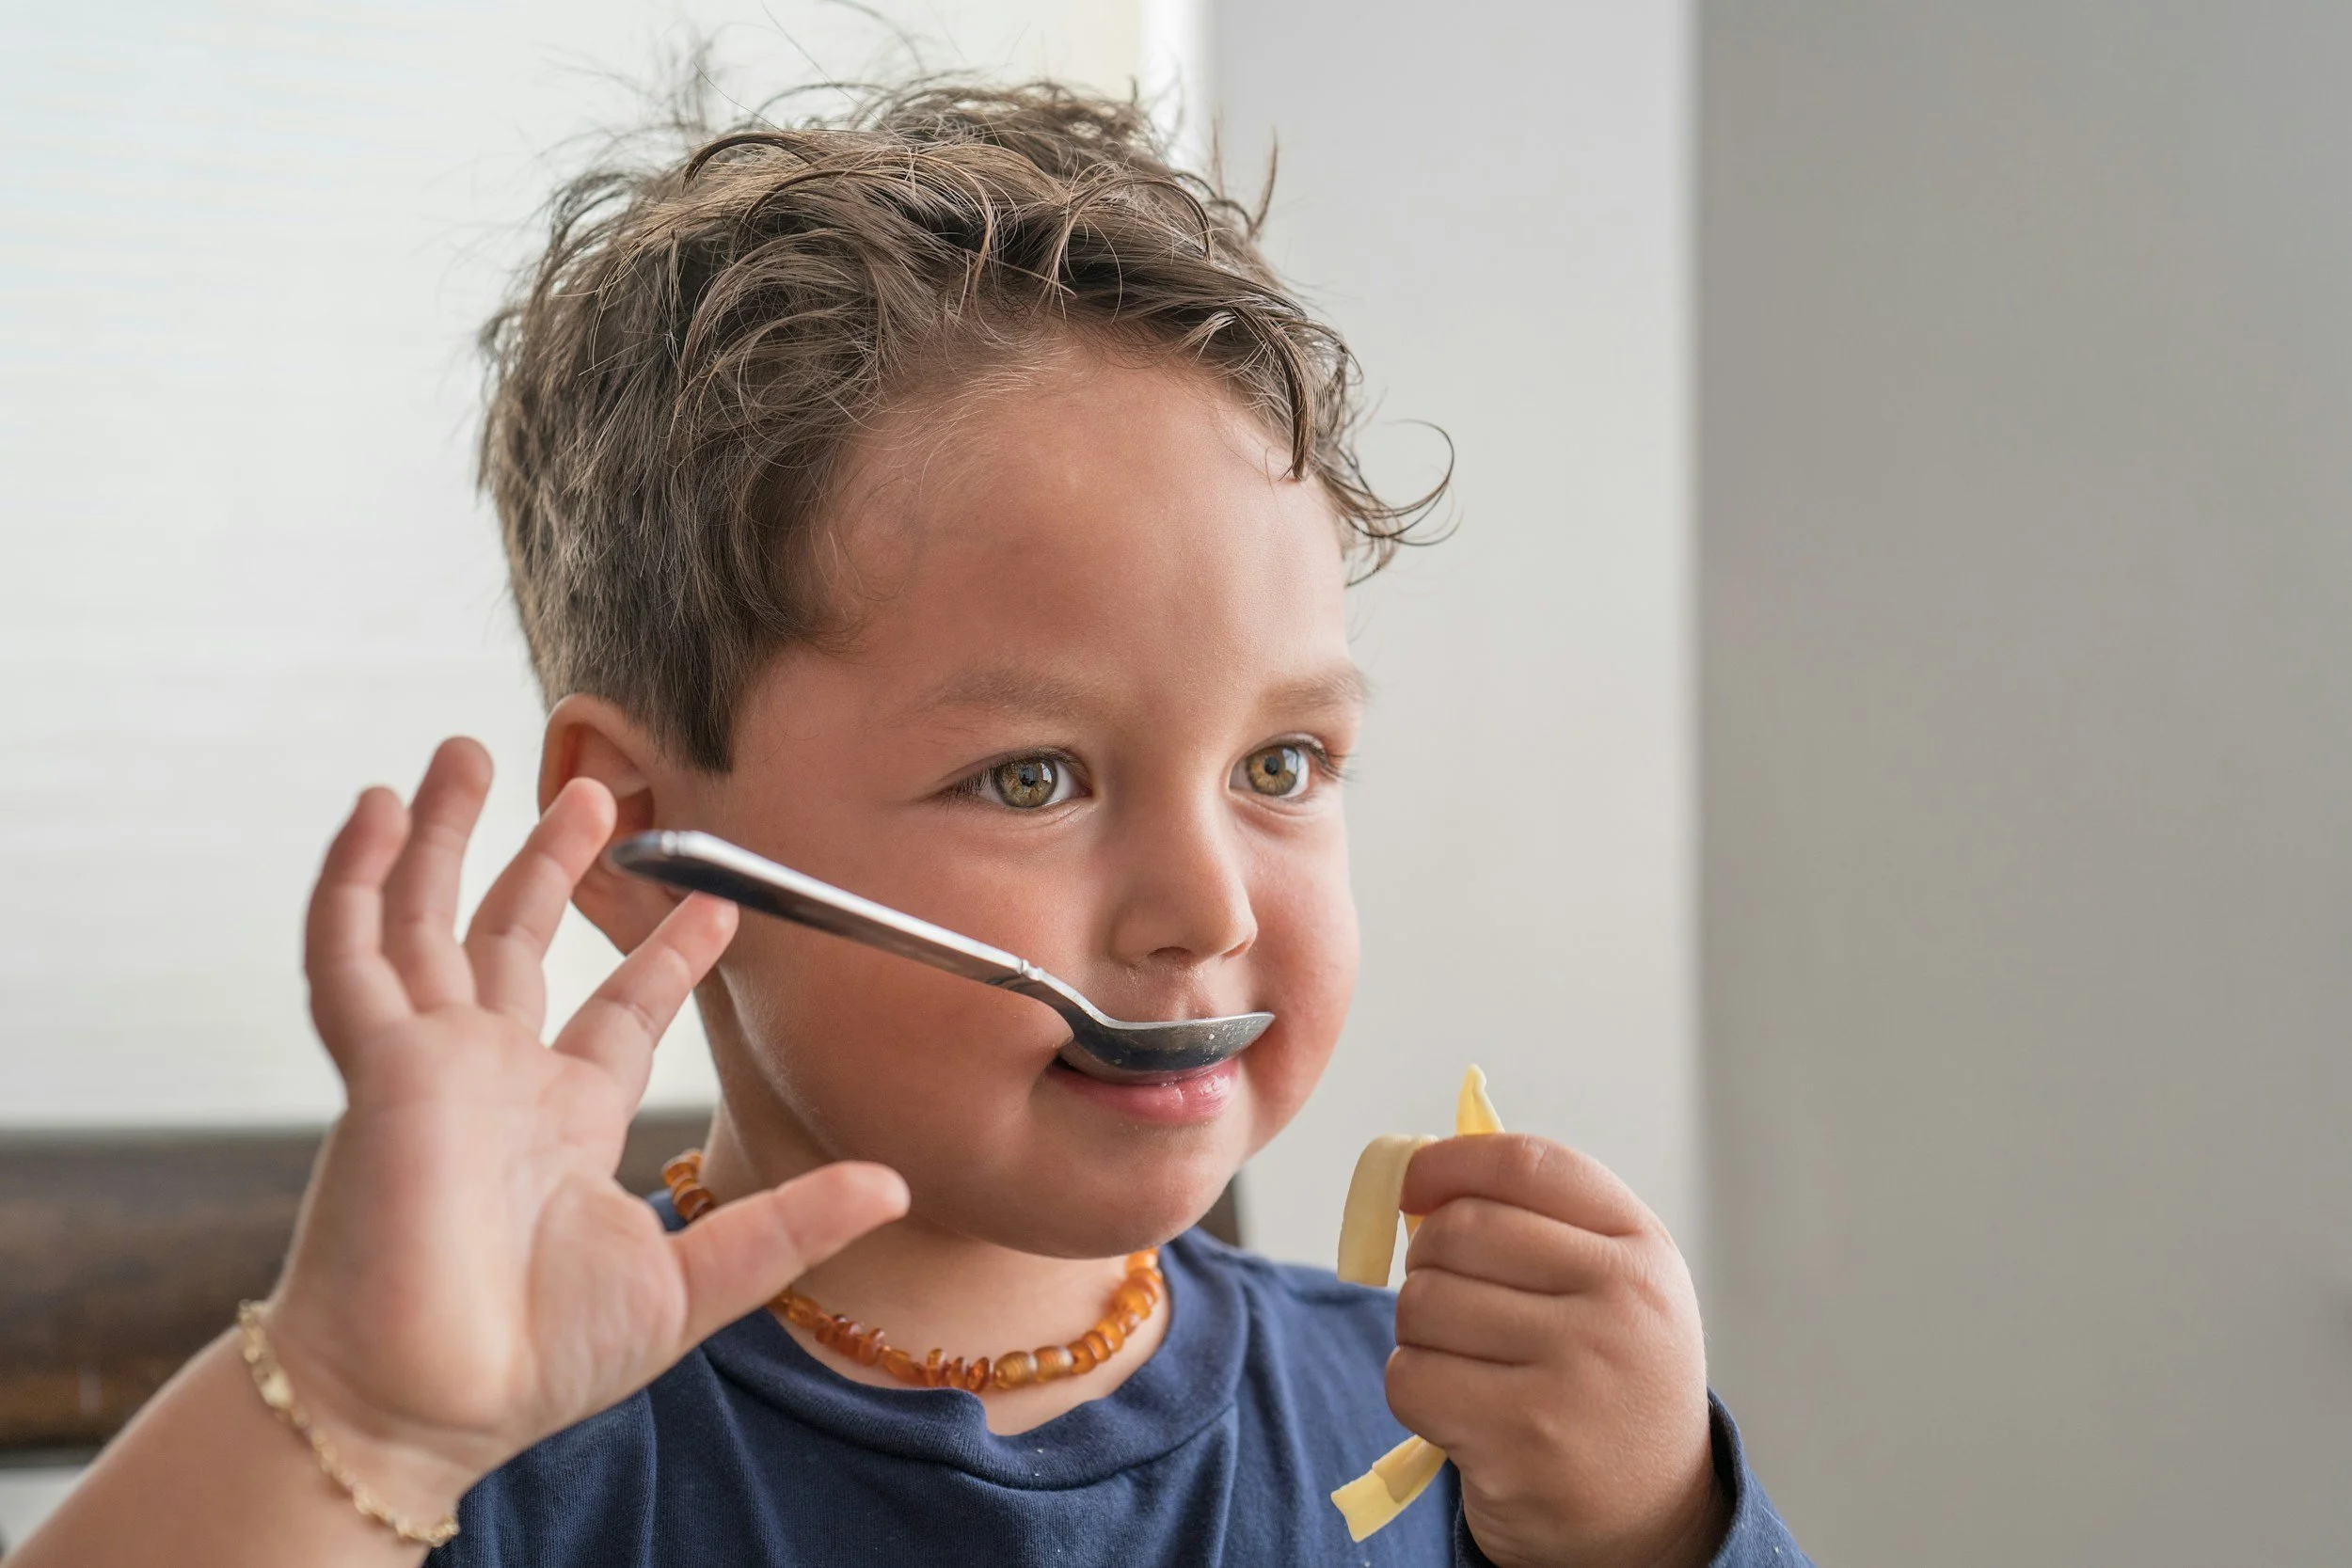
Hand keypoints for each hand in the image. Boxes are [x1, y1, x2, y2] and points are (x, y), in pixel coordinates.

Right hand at [266, 738, 907, 1511]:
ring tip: (468, 753)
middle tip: (594, 785)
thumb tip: (895, 1184)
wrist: (433, 1402)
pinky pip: (348, 956)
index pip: (619, 1011)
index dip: (665, 953)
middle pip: (516, 939)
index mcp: (564, 1121)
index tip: (715, 903)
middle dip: (549, 860)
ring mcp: (430, 1064)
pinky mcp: (376, 1065)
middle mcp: (495, 1079)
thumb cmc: (540, 1360)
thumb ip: (791, 1225)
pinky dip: (353, 881)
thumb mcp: (693, 1284)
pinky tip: (373, 809)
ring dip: (445, 838)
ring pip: (428, 921)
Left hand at [1389, 1135, 1724, 1567]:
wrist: (1650, 1518)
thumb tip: (1419, 1168)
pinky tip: (1459, 1408)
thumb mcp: (1611, 1284)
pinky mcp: (1523, 1444)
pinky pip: (1411, 1379)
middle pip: (1459, 1230)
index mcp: (1641, 1249)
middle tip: (1448, 1297)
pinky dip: (1414, 1389)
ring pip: (1423, 1304)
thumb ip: (1535, 1218)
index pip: (1525, 1165)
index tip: (1411, 1180)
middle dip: (1427, 1260)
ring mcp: (1575, 1375)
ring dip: (1418, 1331)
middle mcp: (1621, 1302)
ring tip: (1465, 1359)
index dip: (1449, 1162)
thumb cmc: (1609, 1378)